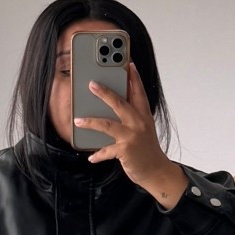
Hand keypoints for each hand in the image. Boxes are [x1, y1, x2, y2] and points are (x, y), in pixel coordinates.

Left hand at [74, 58, 178, 195]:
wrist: (156, 171)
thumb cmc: (147, 149)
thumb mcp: (144, 129)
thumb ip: (132, 116)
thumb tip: (115, 105)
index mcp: (144, 116)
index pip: (139, 92)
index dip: (134, 77)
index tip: (128, 64)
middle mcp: (139, 123)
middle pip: (120, 103)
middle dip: (105, 92)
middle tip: (91, 84)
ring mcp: (132, 136)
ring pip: (107, 124)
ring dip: (90, 122)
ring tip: (77, 120)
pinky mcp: (125, 150)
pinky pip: (106, 150)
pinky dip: (97, 154)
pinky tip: (90, 156)